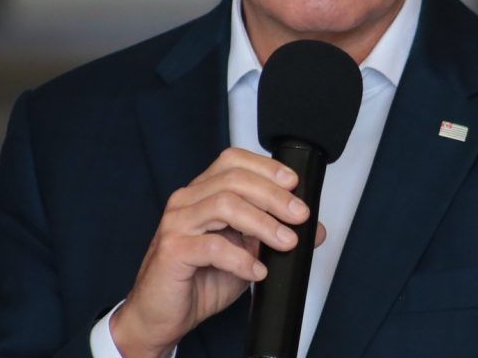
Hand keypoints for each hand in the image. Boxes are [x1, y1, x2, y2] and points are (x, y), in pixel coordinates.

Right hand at [109, 147, 326, 357]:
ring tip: (285, 242)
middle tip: (299, 216)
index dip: (266, 168)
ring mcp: (177, 223)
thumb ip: (273, 236)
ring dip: (263, 223)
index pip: (232, 161)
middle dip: (274, 196)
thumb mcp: (246, 253)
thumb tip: (314, 230)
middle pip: (233, 180)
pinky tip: (257, 271)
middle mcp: (187, 201)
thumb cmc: (199, 279)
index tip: (294, 183)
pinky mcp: (172, 250)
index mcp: (202, 193)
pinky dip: (241, 259)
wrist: (163, 315)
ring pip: (224, 206)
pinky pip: (212, 246)